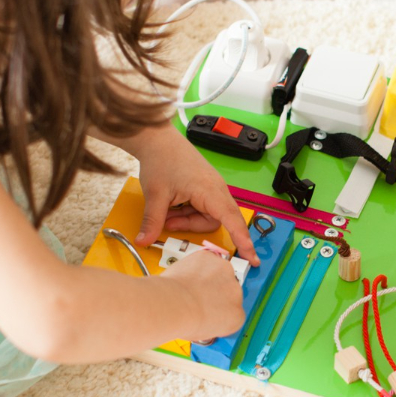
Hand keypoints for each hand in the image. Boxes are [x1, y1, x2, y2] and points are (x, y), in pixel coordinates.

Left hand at [128, 125, 258, 263]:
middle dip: (192, 226)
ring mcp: (212, 188)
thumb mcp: (155, 195)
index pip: (232, 220)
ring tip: (167, 211)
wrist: (157, 139)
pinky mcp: (205, 187)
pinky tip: (173, 205)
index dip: (243, 240)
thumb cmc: (161, 159)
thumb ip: (153, 221)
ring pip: (207, 216)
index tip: (252, 258)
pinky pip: (202, 208)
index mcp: (209, 190)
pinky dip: (187, 212)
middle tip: (169, 223)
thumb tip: (143, 241)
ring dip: (187, 219)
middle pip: (215, 221)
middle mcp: (216, 189)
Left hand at [162, 248, 245, 339]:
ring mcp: (225, 272)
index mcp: (236, 316)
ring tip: (189, 286)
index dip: (218, 308)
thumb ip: (212, 322)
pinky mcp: (210, 258)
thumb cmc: (184, 321)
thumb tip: (204, 318)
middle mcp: (236, 293)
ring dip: (207, 276)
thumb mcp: (204, 333)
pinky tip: (186, 275)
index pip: (233, 310)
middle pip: (227, 289)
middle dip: (214, 291)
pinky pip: (205, 260)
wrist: (173, 304)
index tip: (209, 309)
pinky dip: (196, 265)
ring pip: (218, 272)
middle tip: (196, 297)